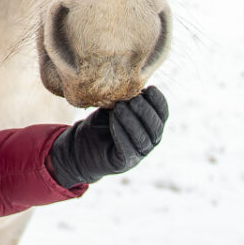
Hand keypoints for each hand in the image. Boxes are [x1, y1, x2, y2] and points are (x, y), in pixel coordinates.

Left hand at [46, 86, 167, 188]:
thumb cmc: (101, 123)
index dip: (159, 102)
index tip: (150, 88)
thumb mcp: (114, 106)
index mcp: (151, 125)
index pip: (162, 114)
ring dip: (132, 121)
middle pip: (156, 127)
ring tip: (120, 107)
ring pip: (143, 138)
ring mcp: (138, 154)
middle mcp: (149, 141)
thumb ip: (124, 98)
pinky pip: (127, 149)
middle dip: (146, 111)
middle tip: (134, 99)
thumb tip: (130, 82)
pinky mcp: (124, 162)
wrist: (81, 146)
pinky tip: (114, 120)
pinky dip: (121, 133)